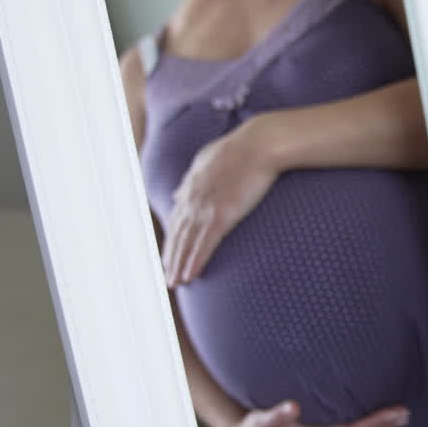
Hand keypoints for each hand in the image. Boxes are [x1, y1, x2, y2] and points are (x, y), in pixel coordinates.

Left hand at [161, 117, 279, 286]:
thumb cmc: (242, 147)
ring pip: (186, 243)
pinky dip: (195, 262)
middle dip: (171, 257)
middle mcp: (193, 199)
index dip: (173, 239)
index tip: (170, 254)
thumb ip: (191, 177)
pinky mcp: (221, 216)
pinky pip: (204, 245)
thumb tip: (177, 192)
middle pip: (177, 234)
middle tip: (168, 276)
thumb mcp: (208, 159)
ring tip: (175, 282)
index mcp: (191, 185)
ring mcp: (205, 208)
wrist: (259, 144)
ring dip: (179, 265)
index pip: (178, 218)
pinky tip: (190, 276)